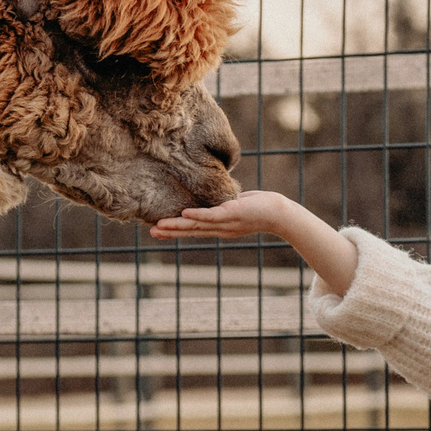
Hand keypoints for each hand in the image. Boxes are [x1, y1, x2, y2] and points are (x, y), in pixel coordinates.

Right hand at [148, 190, 306, 240]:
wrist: (279, 214)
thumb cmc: (259, 207)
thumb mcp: (236, 207)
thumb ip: (223, 205)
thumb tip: (213, 197)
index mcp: (219, 228)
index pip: (193, 230)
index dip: (176, 231)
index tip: (158, 231)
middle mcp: (219, 229)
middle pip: (191, 231)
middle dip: (170, 232)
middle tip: (152, 233)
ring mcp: (225, 223)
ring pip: (196, 225)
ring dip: (178, 226)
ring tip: (160, 227)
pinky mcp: (232, 215)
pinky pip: (212, 216)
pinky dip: (198, 215)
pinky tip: (184, 214)